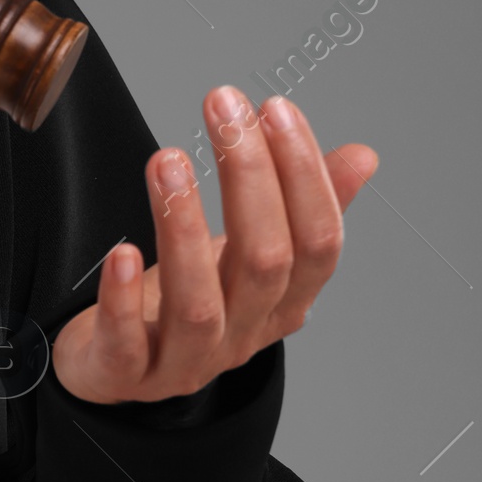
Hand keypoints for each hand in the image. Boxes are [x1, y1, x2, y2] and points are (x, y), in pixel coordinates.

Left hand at [50, 88, 378, 404]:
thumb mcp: (246, 253)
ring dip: (183, 227)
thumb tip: (363, 157)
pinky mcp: (125, 373)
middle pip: (264, 262)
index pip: (317, 242)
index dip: (305, 176)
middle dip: (248, 178)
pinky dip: (123, 298)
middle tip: (223, 108)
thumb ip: (300, 208)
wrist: (117, 367)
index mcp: (285, 304)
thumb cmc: (185, 300)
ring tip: (167, 159)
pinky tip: (121, 251)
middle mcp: (244, 336)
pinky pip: (127, 344)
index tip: (274, 109)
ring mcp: (186, 361)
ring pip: (198, 304)